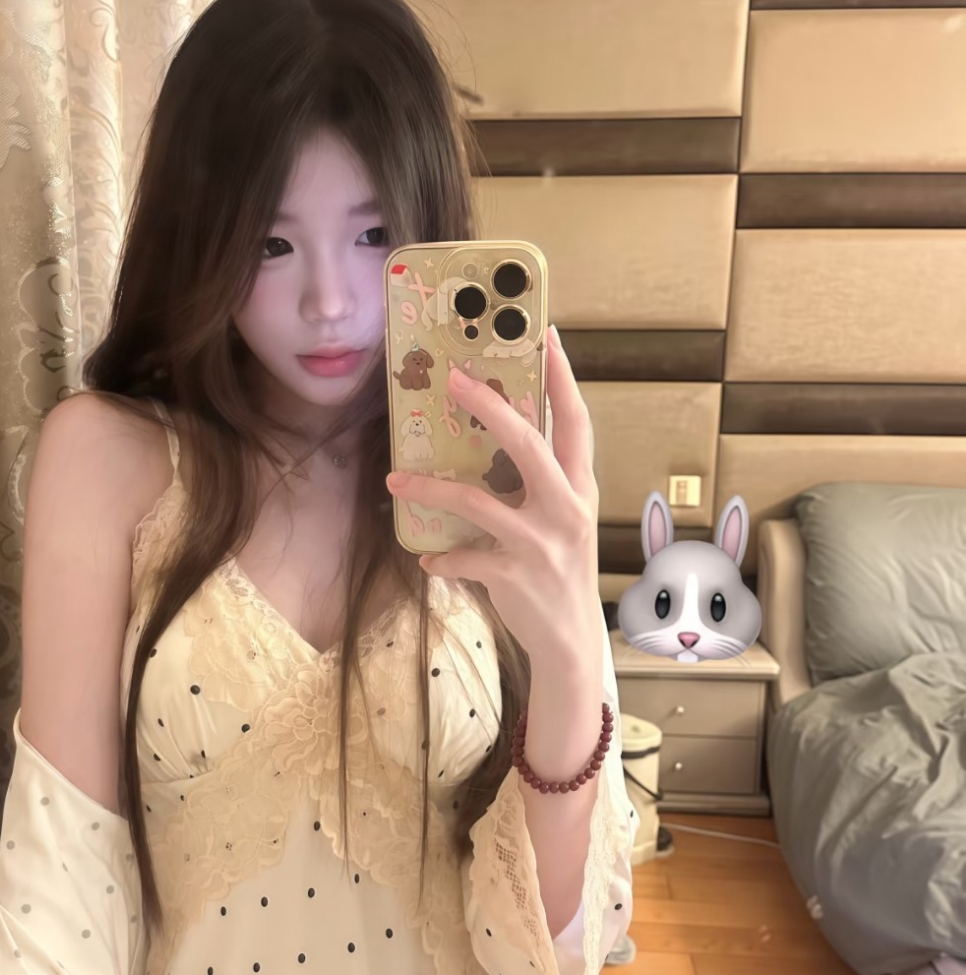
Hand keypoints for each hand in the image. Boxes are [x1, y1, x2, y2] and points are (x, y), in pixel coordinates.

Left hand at [385, 327, 601, 667]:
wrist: (570, 640)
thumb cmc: (558, 569)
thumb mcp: (561, 517)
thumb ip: (540, 478)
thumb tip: (502, 428)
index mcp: (579, 486)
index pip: (575, 421)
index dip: (562, 378)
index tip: (547, 335)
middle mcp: (567, 508)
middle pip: (529, 445)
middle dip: (491, 408)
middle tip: (453, 378)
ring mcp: (542, 543)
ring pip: (479, 502)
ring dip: (432, 488)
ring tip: (396, 479)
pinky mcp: (516, 576)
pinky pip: (465, 558)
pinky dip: (441, 558)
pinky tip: (426, 558)